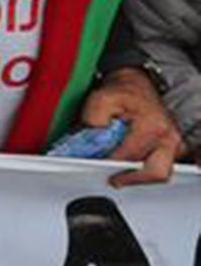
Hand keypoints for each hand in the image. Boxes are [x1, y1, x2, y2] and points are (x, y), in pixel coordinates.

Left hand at [83, 68, 183, 185]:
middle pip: (155, 171)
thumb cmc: (121, 93)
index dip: (112, 163)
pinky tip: (127, 167)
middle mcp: (168, 136)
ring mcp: (173, 144)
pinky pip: (160, 168)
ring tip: (118, 173)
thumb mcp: (101, 98)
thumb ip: (94, 117)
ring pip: (159, 173)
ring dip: (138, 176)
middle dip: (131, 178)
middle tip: (113, 179)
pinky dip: (143, 171)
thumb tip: (92, 137)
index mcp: (152, 125)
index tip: (96, 168)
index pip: (132, 154)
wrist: (135, 87)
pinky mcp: (171, 150)